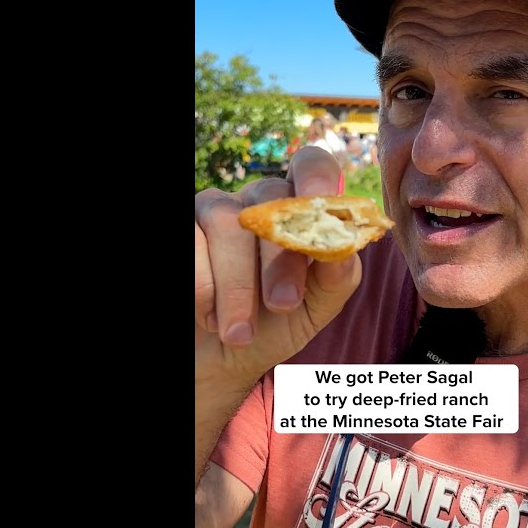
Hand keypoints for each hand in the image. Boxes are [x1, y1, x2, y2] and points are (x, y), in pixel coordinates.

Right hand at [194, 147, 361, 385]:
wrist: (218, 361)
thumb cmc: (271, 327)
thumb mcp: (314, 309)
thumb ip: (336, 278)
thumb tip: (344, 248)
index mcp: (296, 209)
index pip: (310, 167)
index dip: (317, 180)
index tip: (321, 213)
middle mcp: (254, 201)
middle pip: (269, 202)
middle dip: (279, 260)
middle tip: (282, 306)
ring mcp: (211, 210)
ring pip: (226, 223)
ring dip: (237, 286)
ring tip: (240, 332)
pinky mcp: (182, 230)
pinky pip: (191, 242)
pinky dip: (203, 286)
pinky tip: (209, 317)